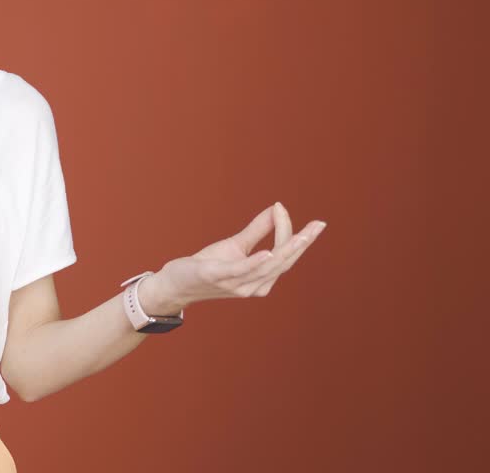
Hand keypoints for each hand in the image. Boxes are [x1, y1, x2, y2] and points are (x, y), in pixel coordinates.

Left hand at [148, 201, 325, 308]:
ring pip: (267, 267)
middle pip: (283, 263)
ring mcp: (236, 284)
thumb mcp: (235, 245)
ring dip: (285, 250)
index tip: (285, 208)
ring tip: (301, 236)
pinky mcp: (217, 277)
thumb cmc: (206, 266)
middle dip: (302, 244)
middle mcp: (253, 286)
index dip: (291, 235)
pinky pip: (241, 271)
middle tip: (318, 225)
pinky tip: (268, 253)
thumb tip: (277, 209)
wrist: (176, 284)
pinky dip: (256, 263)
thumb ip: (257, 230)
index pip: (283, 256)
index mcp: (260, 279)